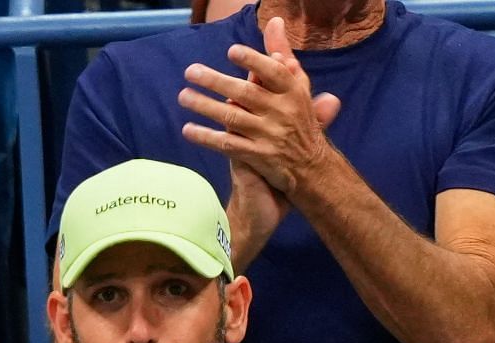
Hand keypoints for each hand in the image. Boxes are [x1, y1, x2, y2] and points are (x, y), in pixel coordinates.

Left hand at [180, 16, 339, 198]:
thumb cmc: (300, 118)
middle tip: (191, 72)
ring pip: (233, 117)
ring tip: (183, 96)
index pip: (274, 72)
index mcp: (293, 91)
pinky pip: (227, 145)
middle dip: (217, 81)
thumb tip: (275, 22)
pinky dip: (207, 137)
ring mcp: (269, 135)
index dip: (253, 61)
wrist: (311, 167)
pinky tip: (188, 129)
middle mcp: (282, 111)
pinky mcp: (257, 156)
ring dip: (205, 106)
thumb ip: (283, 54)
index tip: (231, 52)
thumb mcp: (298, 85)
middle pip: (246, 93)